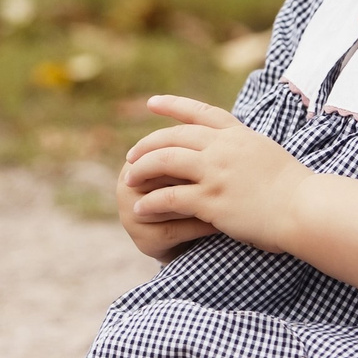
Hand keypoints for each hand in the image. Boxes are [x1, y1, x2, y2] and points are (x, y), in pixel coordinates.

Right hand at [116, 112, 218, 260]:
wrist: (194, 235)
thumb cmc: (197, 190)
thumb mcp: (193, 165)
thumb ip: (194, 144)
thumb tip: (214, 117)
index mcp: (136, 159)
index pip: (164, 146)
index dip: (193, 146)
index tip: (223, 142)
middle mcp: (126, 184)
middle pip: (164, 173)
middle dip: (195, 171)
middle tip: (228, 167)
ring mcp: (131, 214)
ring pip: (170, 202)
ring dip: (201, 199)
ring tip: (231, 196)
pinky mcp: (145, 240)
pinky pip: (177, 229)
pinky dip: (201, 226)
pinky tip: (223, 224)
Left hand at [119, 96, 312, 253]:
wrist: (305, 208)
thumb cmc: (295, 189)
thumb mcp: (269, 154)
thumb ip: (245, 148)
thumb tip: (236, 147)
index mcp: (238, 135)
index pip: (200, 112)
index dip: (174, 105)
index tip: (152, 103)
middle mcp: (223, 148)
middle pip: (173, 136)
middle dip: (147, 145)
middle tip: (131, 156)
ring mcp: (215, 172)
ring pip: (165, 161)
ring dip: (142, 170)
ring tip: (128, 180)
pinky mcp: (211, 200)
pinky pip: (170, 197)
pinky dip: (151, 202)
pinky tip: (140, 209)